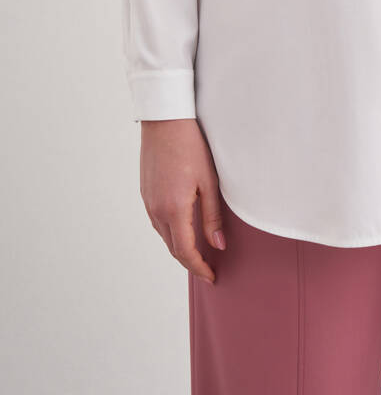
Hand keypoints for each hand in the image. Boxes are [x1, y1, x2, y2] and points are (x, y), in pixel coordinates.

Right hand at [139, 118, 226, 283]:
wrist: (165, 120)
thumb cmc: (190, 145)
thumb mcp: (209, 181)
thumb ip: (212, 216)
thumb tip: (218, 245)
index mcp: (173, 209)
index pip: (185, 251)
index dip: (199, 267)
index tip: (211, 276)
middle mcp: (156, 210)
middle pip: (173, 248)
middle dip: (190, 262)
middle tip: (208, 269)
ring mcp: (148, 202)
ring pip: (164, 236)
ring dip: (180, 248)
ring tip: (199, 253)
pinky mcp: (145, 193)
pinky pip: (157, 222)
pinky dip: (170, 233)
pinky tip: (183, 229)